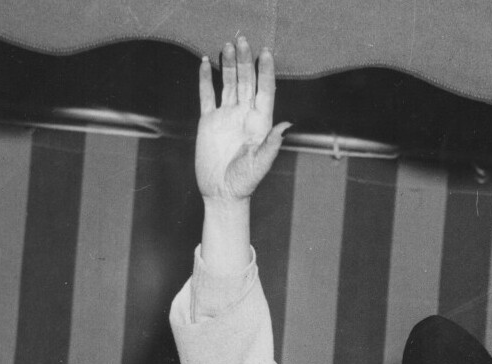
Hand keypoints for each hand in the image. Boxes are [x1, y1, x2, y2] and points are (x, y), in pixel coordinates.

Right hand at [196, 37, 289, 203]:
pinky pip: (207, 95)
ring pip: (228, 83)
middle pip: (246, 81)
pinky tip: (205, 62)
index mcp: (259, 123)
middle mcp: (244, 115)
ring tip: (227, 46)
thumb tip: (286, 125)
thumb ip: (272, 145)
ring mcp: (226, 116)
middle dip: (245, 61)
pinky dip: (205, 79)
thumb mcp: (260, 165)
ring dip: (228, 64)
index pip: (265, 91)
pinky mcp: (209, 121)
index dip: (265, 71)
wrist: (222, 194)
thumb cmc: (244, 183)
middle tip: (242, 40)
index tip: (265, 52)